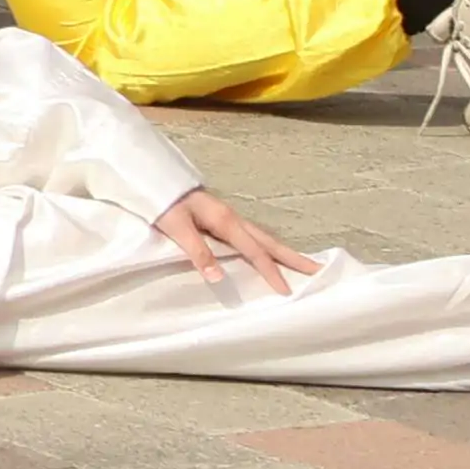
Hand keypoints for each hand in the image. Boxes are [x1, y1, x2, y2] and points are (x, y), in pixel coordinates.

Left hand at [154, 187, 310, 293]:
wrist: (152, 177)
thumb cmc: (162, 202)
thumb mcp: (176, 227)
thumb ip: (197, 251)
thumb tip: (218, 277)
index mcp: (225, 221)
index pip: (254, 251)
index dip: (270, 272)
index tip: (287, 291)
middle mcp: (232, 218)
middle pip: (269, 241)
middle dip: (293, 257)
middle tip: (318, 270)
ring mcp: (228, 218)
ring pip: (262, 237)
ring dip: (282, 251)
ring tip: (301, 264)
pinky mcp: (221, 219)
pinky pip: (251, 236)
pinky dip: (265, 246)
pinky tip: (267, 253)